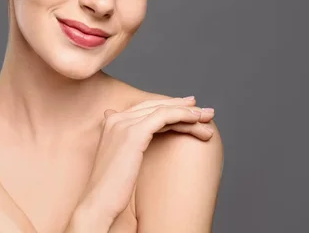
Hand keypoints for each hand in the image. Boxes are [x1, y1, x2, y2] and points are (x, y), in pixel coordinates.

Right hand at [76, 96, 214, 224]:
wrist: (99, 202)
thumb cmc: (111, 188)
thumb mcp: (122, 160)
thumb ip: (132, 145)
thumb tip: (144, 142)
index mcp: (111, 121)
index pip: (146, 108)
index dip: (170, 107)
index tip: (190, 110)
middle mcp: (115, 117)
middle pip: (156, 106)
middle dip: (184, 107)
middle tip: (206, 112)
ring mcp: (123, 123)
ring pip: (163, 110)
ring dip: (189, 113)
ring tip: (208, 119)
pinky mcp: (133, 132)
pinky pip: (163, 116)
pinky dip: (182, 115)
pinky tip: (196, 120)